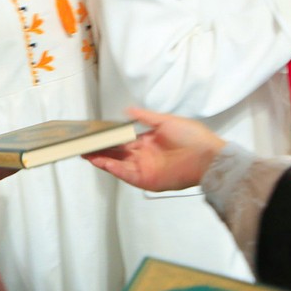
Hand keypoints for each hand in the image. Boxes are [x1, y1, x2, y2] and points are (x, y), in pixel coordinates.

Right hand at [84, 107, 225, 192]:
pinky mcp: (147, 180)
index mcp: (148, 141)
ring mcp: (145, 169)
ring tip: (86, 154)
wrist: (207, 156)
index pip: (122, 140)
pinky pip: (126, 174)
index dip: (108, 138)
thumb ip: (145, 118)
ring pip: (118, 164)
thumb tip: (127, 110)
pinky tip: (102, 162)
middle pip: (116, 153)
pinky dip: (113, 169)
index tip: (94, 134)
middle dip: (99, 150)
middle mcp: (144, 156)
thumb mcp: (166, 121)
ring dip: (102, 160)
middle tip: (83, 146)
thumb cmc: (193, 137)